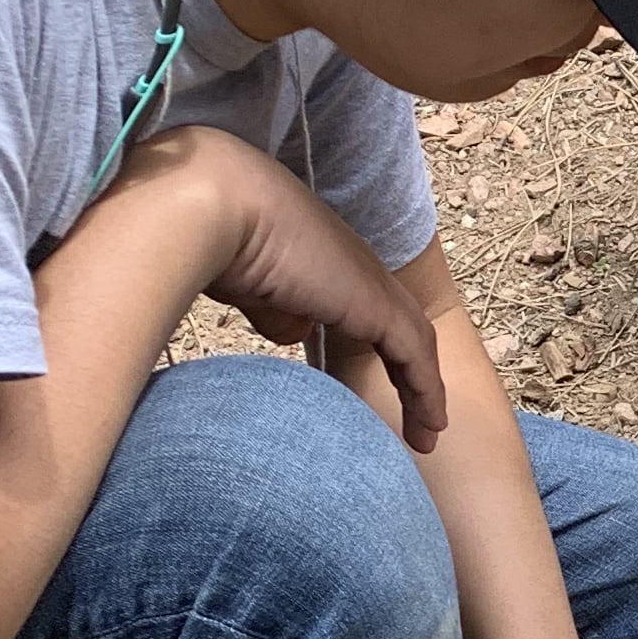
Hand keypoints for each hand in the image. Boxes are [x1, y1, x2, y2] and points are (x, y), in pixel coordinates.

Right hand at [199, 141, 448, 449]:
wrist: (213, 204)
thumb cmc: (208, 236)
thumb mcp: (246, 282)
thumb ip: (275, 308)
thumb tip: (295, 330)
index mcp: (321, 254)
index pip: (362, 303)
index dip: (375, 341)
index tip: (374, 381)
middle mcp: (352, 263)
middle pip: (396, 323)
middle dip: (408, 370)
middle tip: (417, 417)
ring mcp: (367, 278)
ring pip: (411, 339)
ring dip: (421, 389)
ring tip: (427, 434)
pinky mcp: (375, 302)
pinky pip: (412, 354)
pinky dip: (424, 390)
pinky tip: (429, 425)